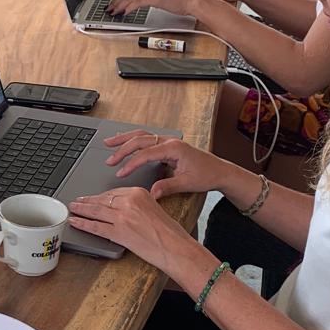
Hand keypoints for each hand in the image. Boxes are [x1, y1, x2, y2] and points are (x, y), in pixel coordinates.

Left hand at [67, 185, 196, 271]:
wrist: (175, 248)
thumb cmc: (170, 232)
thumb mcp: (154, 208)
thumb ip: (137, 205)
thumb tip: (121, 209)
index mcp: (139, 193)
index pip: (113, 192)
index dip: (99, 196)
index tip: (92, 197)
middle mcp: (129, 202)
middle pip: (102, 200)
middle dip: (87, 201)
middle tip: (77, 201)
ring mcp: (122, 217)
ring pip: (95, 211)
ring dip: (81, 210)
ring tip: (73, 209)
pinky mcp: (118, 232)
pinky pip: (95, 226)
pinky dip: (82, 224)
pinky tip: (75, 222)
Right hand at [103, 129, 233, 199]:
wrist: (220, 171)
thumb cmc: (207, 175)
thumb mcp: (187, 184)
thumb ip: (167, 187)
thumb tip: (150, 193)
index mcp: (174, 148)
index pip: (146, 153)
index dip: (131, 163)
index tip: (120, 173)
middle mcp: (170, 141)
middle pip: (140, 140)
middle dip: (122, 149)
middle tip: (109, 160)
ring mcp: (169, 141)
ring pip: (142, 135)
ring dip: (124, 139)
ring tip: (108, 143)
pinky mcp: (168, 145)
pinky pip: (147, 138)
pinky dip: (133, 139)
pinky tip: (125, 141)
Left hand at [108, 0, 200, 16]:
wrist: (192, 0)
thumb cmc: (182, 1)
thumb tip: (147, 3)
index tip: (115, 3)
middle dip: (117, 1)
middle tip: (109, 8)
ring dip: (119, 5)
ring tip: (113, 11)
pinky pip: (137, 2)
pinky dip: (128, 7)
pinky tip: (124, 12)